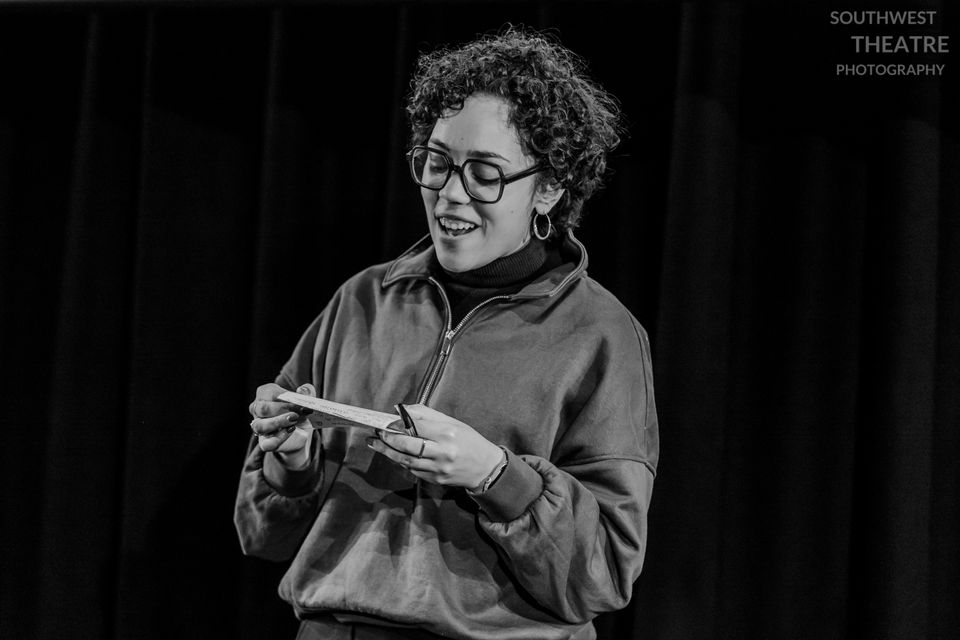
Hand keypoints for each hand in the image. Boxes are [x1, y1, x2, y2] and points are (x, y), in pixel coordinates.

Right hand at [248, 382, 315, 466]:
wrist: (299, 431)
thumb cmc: (298, 409)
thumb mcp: (303, 398)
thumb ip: (306, 392)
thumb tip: (302, 390)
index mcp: (265, 393)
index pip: (271, 394)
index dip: (286, 398)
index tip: (302, 404)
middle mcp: (257, 408)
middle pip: (263, 408)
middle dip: (282, 410)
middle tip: (298, 413)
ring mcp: (258, 426)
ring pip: (260, 426)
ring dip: (278, 423)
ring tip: (294, 422)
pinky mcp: (264, 442)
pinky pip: (266, 443)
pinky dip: (279, 438)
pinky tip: (290, 431)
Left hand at [367, 404, 504, 488]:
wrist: (486, 468)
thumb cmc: (469, 441)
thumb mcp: (452, 422)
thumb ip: (426, 415)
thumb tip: (401, 410)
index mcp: (448, 434)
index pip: (416, 427)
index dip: (398, 424)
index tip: (385, 422)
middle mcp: (442, 452)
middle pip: (407, 446)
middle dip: (388, 439)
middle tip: (376, 433)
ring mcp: (438, 468)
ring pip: (406, 460)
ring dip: (388, 452)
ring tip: (375, 444)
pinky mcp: (435, 480)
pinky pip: (413, 469)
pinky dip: (402, 461)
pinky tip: (394, 454)